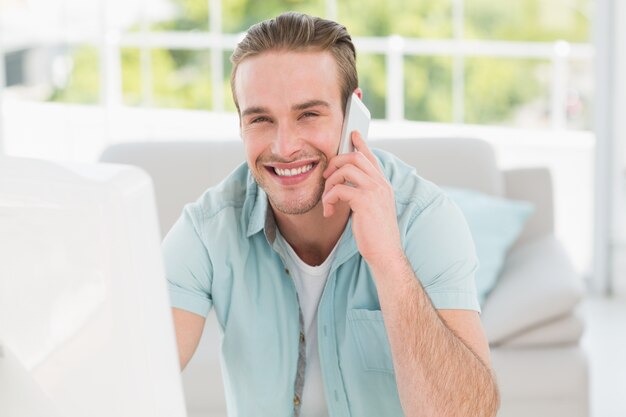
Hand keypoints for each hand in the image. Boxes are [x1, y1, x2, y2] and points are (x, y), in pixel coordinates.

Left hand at [322, 131, 403, 266]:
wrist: (385, 253)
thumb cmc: (376, 235)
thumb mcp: (372, 210)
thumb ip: (364, 195)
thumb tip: (346, 188)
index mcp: (383, 185)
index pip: (372, 157)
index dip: (361, 143)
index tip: (353, 134)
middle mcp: (381, 184)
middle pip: (355, 157)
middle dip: (335, 163)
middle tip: (326, 178)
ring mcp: (374, 191)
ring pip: (346, 169)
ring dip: (330, 183)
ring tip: (327, 200)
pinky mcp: (365, 201)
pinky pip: (339, 189)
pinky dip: (329, 199)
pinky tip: (329, 212)